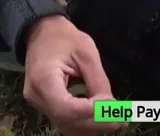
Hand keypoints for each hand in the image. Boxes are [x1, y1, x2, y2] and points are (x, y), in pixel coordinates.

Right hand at [22, 15, 122, 134]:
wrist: (40, 32)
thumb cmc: (64, 37)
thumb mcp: (86, 53)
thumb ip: (98, 81)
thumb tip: (111, 106)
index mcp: (44, 80)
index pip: (67, 109)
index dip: (92, 112)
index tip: (113, 106)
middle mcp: (37, 97)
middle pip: (68, 121)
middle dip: (97, 123)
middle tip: (122, 121)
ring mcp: (37, 103)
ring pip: (66, 126)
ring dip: (91, 126)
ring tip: (116, 120)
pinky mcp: (43, 105)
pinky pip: (64, 121)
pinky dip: (83, 123)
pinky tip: (100, 119)